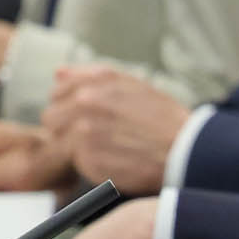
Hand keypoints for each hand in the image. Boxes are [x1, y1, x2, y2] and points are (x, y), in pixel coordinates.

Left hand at [40, 65, 189, 194]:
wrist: (187, 150)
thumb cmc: (163, 119)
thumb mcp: (133, 85)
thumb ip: (92, 76)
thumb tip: (58, 72)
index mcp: (96, 81)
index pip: (57, 93)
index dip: (70, 107)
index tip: (90, 118)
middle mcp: (86, 102)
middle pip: (51, 119)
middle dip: (66, 128)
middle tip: (96, 138)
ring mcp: (84, 132)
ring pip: (58, 143)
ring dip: (75, 148)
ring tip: (105, 151)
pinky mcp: (88, 159)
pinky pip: (74, 164)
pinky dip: (90, 166)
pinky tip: (113, 163)